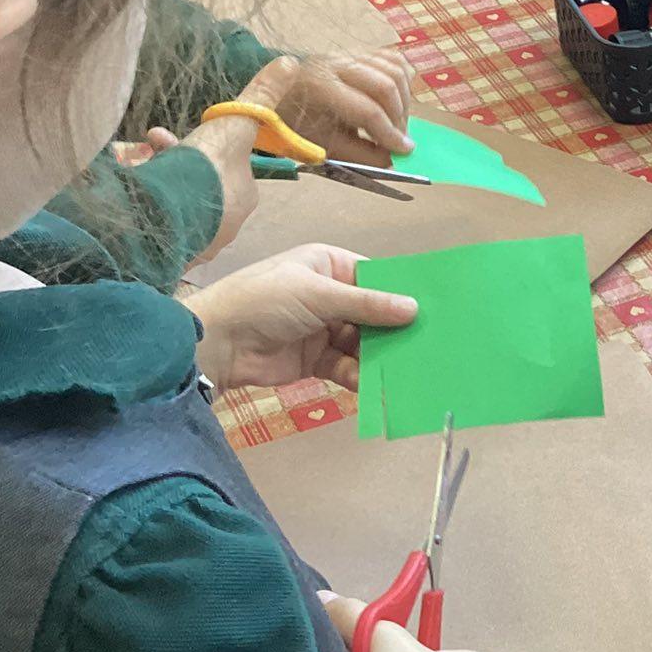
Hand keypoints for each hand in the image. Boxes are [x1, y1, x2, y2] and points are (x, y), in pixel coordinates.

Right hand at [148, 57, 302, 261]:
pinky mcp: (167, 254)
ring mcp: (196, 243)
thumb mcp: (234, 122)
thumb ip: (260, 95)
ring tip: (129, 168)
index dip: (196, 147)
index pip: (223, 167)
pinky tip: (124, 197)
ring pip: (174, 204)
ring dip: (153, 182)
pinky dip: (140, 207)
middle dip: (171, 163)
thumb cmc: (206, 170)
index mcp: (244, 196)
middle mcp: (226, 224)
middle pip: (197, 186)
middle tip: (145, 148)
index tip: (165, 136)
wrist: (165, 216)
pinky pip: (154, 225)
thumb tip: (291, 63)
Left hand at [183, 243, 416, 390]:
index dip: (400, 291)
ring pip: (363, 343)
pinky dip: (361, 376)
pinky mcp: (317, 360)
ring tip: (407, 369)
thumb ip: (367, 304)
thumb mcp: (318, 294)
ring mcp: (323, 329)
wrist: (218, 343)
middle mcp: (330, 295)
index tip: (433, 307)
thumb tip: (414, 308)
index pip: (374, 277)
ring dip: (380, 356)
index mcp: (328, 265)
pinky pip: (347, 367)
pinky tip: (378, 386)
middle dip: (394, 329)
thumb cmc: (266, 301)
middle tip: (428, 344)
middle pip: (372, 313)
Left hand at [273, 49, 414, 166]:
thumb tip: (390, 160)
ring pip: (393, 68)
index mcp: (321, 87)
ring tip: (399, 122)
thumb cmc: (293, 122)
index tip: (404, 150)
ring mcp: (347, 54)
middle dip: (400, 117)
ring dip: (404, 99)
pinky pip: (390, 59)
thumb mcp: (321, 143)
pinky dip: (402, 80)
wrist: (273, 96)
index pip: (368, 109)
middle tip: (400, 139)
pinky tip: (399, 100)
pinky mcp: (356, 52)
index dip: (390, 133)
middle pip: (386, 85)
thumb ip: (358, 153)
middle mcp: (336, 63)